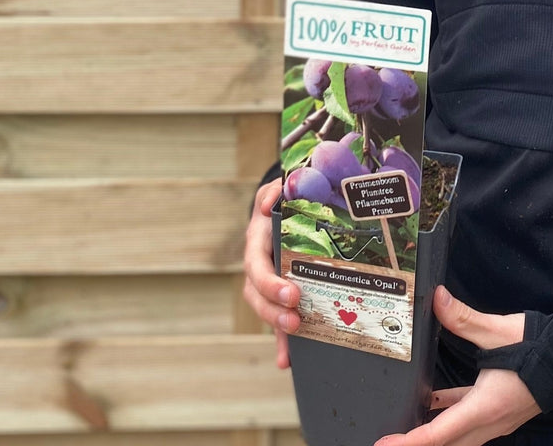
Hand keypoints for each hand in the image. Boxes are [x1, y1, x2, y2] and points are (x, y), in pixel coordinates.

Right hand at [241, 177, 298, 368]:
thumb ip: (274, 191)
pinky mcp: (280, 297)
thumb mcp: (276, 193)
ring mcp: (267, 285)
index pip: (257, 266)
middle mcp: (258, 267)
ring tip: (295, 335)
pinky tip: (287, 362)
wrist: (282, 210)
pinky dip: (281, 345)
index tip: (291, 293)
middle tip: (295, 318)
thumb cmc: (281, 203)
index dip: (270, 283)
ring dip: (278, 327)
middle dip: (274, 310)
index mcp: (257, 243)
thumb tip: (269, 200)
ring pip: (265, 310)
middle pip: (258, 295)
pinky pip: (278, 323)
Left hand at [374, 287, 539, 445]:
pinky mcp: (499, 413)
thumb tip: (437, 299)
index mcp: (485, 407)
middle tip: (390, 440)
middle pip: (447, 445)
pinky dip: (447, 420)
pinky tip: (432, 404)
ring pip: (458, 439)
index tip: (386, 445)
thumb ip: (464, 318)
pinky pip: (466, 425)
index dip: (410, 442)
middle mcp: (489, 423)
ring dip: (434, 436)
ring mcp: (496, 421)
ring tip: (407, 427)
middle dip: (418, 445)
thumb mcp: (497, 331)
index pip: (439, 434)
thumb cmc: (536, 346)